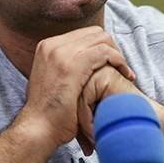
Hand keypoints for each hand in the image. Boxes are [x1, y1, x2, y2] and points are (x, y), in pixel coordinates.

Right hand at [17, 25, 135, 154]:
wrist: (38, 129)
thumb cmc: (50, 112)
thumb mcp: (53, 80)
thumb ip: (66, 65)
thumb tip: (86, 61)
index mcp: (47, 46)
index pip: (85, 34)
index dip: (103, 46)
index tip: (113, 63)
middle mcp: (53, 45)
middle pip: (95, 33)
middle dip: (112, 48)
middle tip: (121, 67)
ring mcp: (61, 53)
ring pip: (102, 40)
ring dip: (118, 54)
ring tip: (125, 72)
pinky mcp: (73, 65)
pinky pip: (105, 52)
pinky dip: (119, 61)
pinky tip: (125, 74)